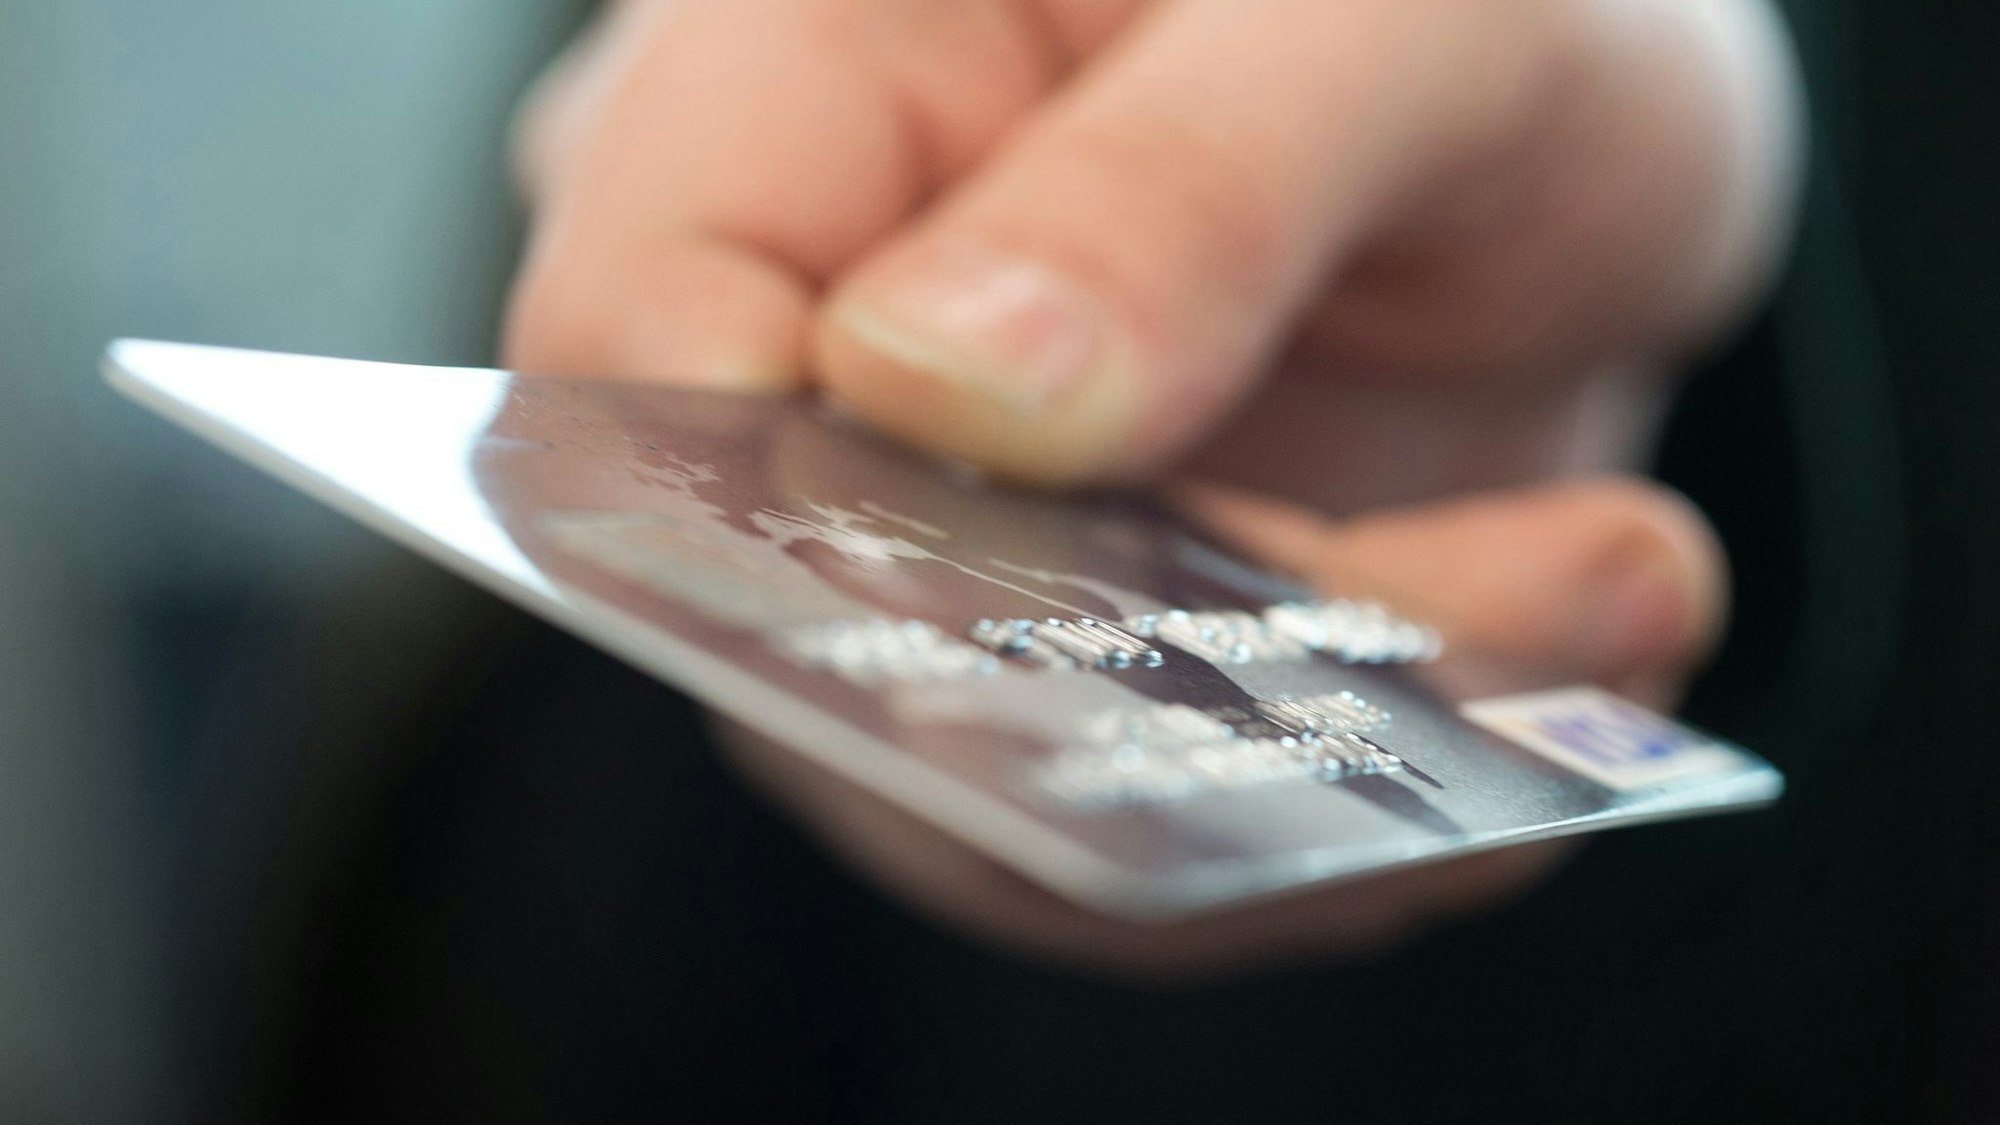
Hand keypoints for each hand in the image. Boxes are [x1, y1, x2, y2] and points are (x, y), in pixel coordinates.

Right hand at [501, 0, 1796, 972]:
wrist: (1559, 93)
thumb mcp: (1407, 4)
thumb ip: (1184, 177)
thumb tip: (945, 396)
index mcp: (795, 83)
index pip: (635, 343)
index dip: (796, 521)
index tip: (1108, 592)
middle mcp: (824, 323)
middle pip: (808, 619)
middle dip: (1141, 698)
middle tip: (1521, 613)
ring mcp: (935, 508)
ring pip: (987, 772)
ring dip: (1304, 761)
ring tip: (1606, 599)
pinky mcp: (1063, 636)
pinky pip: (1127, 801)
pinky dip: (1342, 801)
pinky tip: (1568, 657)